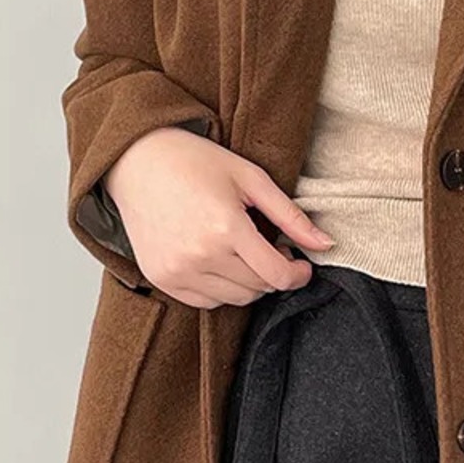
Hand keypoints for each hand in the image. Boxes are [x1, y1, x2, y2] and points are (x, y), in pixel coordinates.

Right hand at [103, 126, 333, 307]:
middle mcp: (200, 255)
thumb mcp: (250, 178)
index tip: (301, 264)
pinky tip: (218, 261)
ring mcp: (177, 270)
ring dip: (249, 283)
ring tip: (243, 252)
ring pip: (234, 299)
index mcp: (226, 227)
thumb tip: (326, 244)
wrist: (137, 160)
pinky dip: (221, 289)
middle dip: (273, 273)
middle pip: (258, 288)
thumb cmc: (195, 162)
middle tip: (270, 248)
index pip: (277, 276)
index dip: (298, 274)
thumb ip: (290, 216)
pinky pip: (206, 302)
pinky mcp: (161, 278)